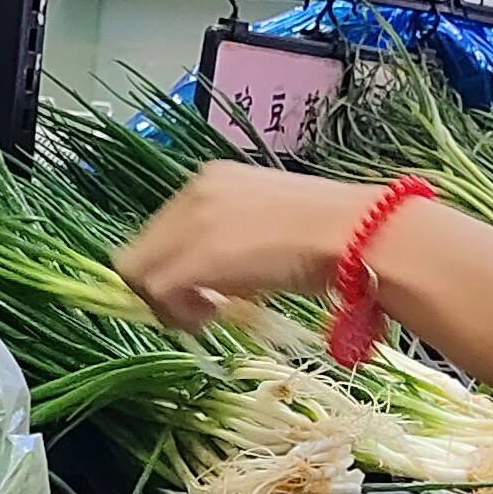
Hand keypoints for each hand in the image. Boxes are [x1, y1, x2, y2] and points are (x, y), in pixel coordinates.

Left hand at [115, 164, 377, 329]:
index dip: (173, 261)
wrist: (353, 234)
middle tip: (196, 308)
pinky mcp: (192, 260)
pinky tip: (212, 315)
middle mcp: (193, 193)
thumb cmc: (333, 231)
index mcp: (213, 178)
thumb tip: (217, 275)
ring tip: (207, 313)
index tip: (200, 287)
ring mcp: (190, 225)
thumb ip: (235, 237)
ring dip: (167, 302)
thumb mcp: (273, 221)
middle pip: (141, 248)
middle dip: (161, 285)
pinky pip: (157, 293)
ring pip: (139, 272)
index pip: (163, 226)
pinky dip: (178, 313)